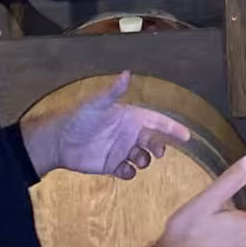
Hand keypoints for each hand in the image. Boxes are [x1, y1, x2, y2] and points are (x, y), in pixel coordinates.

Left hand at [22, 71, 190, 178]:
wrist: (59, 141)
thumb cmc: (78, 118)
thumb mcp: (97, 103)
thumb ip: (113, 91)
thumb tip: (127, 73)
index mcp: (130, 117)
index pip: (157, 121)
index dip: (172, 128)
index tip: (186, 136)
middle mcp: (128, 134)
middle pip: (153, 141)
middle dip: (159, 147)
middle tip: (158, 153)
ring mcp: (121, 150)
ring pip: (143, 158)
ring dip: (144, 161)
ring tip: (136, 161)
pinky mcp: (111, 165)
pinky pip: (127, 172)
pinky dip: (129, 173)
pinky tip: (122, 170)